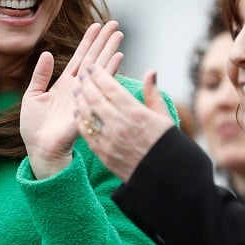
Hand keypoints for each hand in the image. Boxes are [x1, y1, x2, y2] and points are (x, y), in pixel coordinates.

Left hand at [20, 21, 123, 179]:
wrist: (40, 148)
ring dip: (110, 50)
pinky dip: (110, 70)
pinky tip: (118, 57)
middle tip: (115, 24)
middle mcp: (78, 87)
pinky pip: (100, 84)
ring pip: (99, 67)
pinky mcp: (88, 103)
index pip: (79, 57)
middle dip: (103, 41)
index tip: (96, 26)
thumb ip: (40, 75)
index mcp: (64, 84)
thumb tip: (46, 54)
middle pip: (93, 59)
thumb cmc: (35, 127)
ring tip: (119, 34)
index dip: (88, 41)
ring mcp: (84, 94)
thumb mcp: (32, 95)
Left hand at [74, 65, 174, 182]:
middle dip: (86, 83)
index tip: (92, 67)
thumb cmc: (167, 145)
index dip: (99, 75)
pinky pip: (87, 134)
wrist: (164, 176)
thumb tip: (151, 72)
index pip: (111, 88)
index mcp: (136, 113)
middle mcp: (120, 125)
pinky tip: (78, 113)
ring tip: (77, 90)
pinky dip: (81, 121)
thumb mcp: (164, 117)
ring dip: (80, 100)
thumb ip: (153, 94)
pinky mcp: (103, 154)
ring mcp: (109, 141)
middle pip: (95, 98)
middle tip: (81, 74)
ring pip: (88, 115)